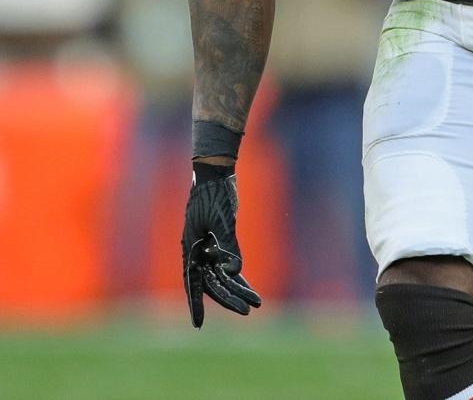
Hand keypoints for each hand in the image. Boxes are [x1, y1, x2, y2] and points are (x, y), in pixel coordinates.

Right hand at [182, 170, 261, 327]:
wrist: (215, 172)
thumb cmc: (215, 193)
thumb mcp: (223, 218)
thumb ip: (228, 245)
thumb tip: (234, 272)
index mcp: (191, 247)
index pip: (193, 282)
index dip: (195, 304)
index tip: (198, 325)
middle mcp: (197, 251)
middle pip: (212, 282)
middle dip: (229, 298)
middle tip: (247, 311)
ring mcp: (207, 247)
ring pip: (221, 276)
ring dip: (237, 288)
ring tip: (256, 303)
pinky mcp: (218, 242)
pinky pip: (227, 264)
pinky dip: (237, 275)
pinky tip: (248, 287)